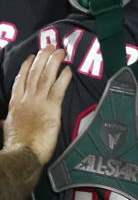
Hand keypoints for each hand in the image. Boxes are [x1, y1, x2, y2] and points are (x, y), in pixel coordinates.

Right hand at [4, 45, 70, 164]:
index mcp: (15, 104)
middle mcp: (26, 100)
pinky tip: (68, 70)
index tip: (32, 57)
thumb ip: (6, 122)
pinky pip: (59, 89)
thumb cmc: (17, 144)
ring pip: (46, 77)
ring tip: (61, 52)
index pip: (20, 80)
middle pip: (34, 74)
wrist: (23, 153)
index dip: (26, 67)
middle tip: (50, 47)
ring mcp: (38, 102)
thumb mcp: (8, 129)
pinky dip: (64, 78)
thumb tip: (2, 122)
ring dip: (54, 63)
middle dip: (42, 59)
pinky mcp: (51, 108)